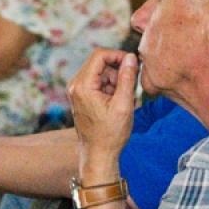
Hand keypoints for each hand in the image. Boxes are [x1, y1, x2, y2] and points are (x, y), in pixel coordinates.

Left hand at [68, 49, 137, 169]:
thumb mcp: (124, 104)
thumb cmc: (110, 134)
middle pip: (99, 62)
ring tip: (123, 99)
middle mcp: (75, 85)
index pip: (100, 55)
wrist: (98, 154)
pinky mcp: (81, 96)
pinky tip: (116, 102)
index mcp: (83, 86)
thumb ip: (127, 78)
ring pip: (100, 72)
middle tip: (130, 85)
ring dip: (114, 80)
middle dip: (117, 69)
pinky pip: (97, 82)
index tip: (132, 64)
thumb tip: (130, 57)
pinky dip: (109, 87)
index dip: (118, 55)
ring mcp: (77, 90)